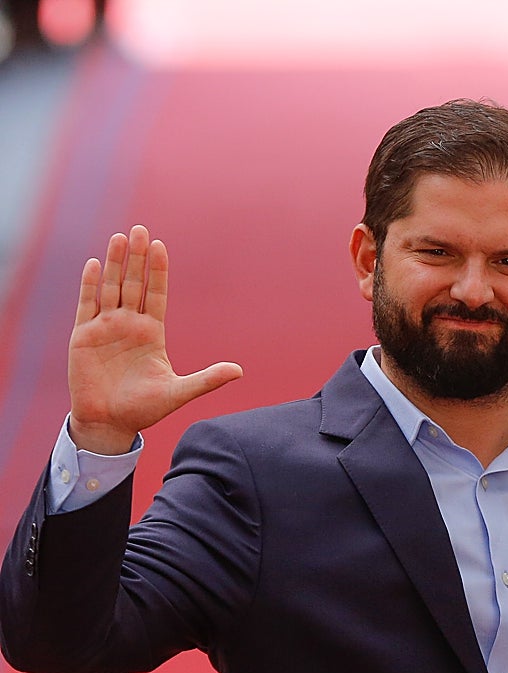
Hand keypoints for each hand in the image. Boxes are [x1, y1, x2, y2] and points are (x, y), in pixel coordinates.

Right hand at [68, 226, 242, 453]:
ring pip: (111, 288)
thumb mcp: (179, 392)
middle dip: (136, 258)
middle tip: (140, 230)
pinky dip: (90, 285)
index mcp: (152, 333)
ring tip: (120, 238)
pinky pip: (87, 305)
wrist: (110, 423)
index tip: (160, 246)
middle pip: (133, 284)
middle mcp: (129, 325)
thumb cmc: (144, 409)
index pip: (156, 294)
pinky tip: (95, 264)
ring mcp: (106, 328)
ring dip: (115, 263)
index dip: (157, 271)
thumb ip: (207, 380)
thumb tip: (239, 370)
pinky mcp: (84, 337)